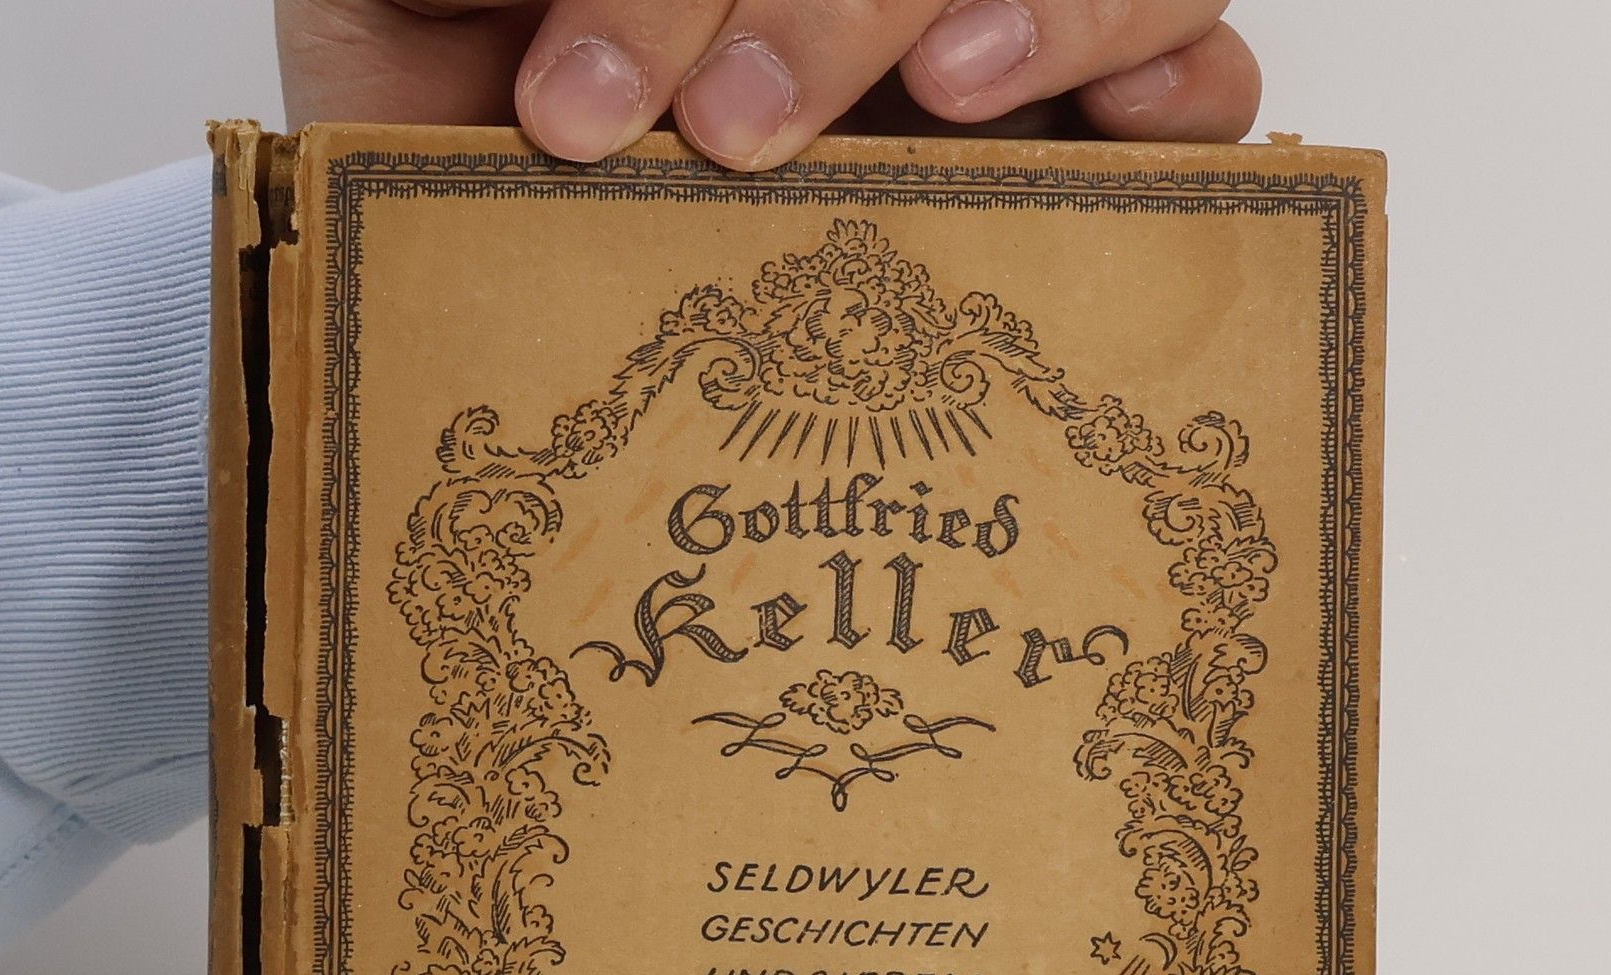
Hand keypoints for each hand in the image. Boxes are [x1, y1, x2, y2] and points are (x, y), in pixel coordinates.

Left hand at [277, 0, 1260, 166]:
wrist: (489, 307)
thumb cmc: (465, 152)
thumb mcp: (412, 15)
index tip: (578, 103)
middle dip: (837, 6)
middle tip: (735, 138)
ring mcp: (985, 58)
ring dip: (1040, 13)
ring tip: (942, 99)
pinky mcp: (1066, 172)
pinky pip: (1198, 88)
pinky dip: (1179, 90)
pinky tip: (1109, 137)